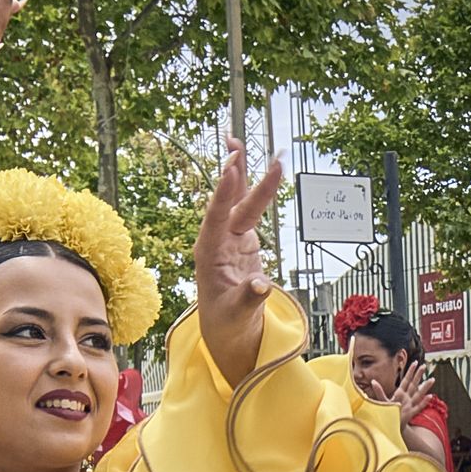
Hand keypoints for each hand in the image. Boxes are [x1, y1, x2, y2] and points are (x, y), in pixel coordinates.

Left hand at [195, 136, 282, 386]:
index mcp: (209, 255)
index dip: (223, 194)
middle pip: (226, 202)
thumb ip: (250, 298)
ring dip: (239, 172)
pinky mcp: (243, 238)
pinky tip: (252, 165)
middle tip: (236, 146)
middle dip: (232, 175)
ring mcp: (230, 237)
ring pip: (236, 200)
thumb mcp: (239, 315)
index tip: (228, 170)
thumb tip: (261, 285)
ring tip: (236, 142)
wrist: (229, 330)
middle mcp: (216, 241)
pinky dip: (253, 187)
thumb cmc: (229, 323)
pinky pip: (249, 207)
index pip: (217, 219)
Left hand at [371, 361, 435, 425]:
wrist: (390, 425)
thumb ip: (379, 391)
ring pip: (419, 394)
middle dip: (419, 375)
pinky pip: (419, 406)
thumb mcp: (382, 401)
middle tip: (424, 366)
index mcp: (400, 393)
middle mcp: (406, 397)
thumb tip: (373, 381)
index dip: (410, 372)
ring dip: (425, 387)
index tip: (415, 362)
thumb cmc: (387, 412)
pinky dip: (424, 402)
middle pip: (414, 384)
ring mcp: (410, 405)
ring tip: (432, 379)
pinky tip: (430, 396)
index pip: (406, 380)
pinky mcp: (411, 413)